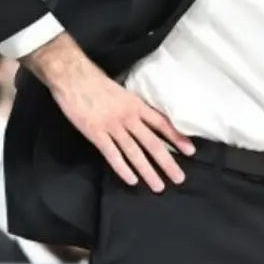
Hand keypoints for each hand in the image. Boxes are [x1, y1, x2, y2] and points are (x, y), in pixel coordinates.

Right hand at [52, 68, 196, 191]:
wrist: (73, 77)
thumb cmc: (96, 82)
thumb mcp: (122, 92)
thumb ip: (134, 107)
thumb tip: (146, 120)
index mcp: (136, 105)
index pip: (162, 124)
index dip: (177, 138)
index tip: (190, 151)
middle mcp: (128, 117)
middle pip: (152, 143)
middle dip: (167, 162)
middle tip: (179, 178)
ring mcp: (112, 126)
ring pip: (134, 152)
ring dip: (148, 171)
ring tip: (158, 186)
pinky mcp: (95, 133)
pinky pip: (112, 154)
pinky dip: (122, 168)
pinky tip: (132, 180)